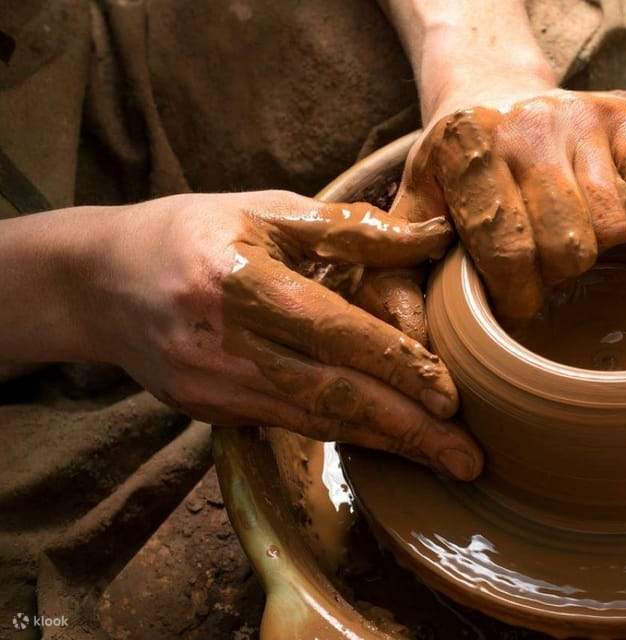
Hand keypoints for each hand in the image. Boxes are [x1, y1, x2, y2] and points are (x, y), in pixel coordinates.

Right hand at [88, 190, 481, 479]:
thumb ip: (351, 229)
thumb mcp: (268, 210)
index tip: (450, 398)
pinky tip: (385, 442)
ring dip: (383, 443)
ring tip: (441, 461)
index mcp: (238, 281)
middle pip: (332, 395)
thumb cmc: (193, 231)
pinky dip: (343, 434)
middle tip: (467, 459)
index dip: (396, 367)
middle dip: (406, 431)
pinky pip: (290, 424)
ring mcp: (211, 386)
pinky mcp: (208, 410)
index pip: (335, 333)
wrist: (99, 281)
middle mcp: (223, 343)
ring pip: (315, 421)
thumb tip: (433, 237)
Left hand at [394, 89, 625, 321]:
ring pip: (613, 226)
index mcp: (465, 148)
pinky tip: (611, 223)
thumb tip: (413, 341)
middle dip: (555, 275)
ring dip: (595, 250)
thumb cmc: (454, 171)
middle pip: (568, 246)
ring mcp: (579, 117)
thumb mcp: (414, 212)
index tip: (515, 303)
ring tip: (567, 239)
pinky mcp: (622, 116)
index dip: (518, 296)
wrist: (492, 93)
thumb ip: (397, 275)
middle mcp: (525, 124)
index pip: (508, 252)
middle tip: (541, 268)